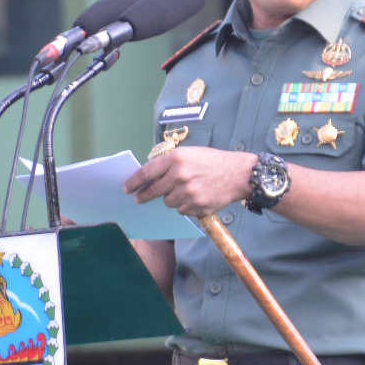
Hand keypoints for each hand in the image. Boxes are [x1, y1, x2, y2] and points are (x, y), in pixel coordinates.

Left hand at [125, 147, 257, 217]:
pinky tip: (195, 198)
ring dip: (171, 199)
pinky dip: (184, 206)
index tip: (127, 188)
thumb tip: (150, 176)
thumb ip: (170, 163)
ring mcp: (188, 192)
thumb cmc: (213, 161)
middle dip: (144, 196)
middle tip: (139, 199)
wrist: (238, 174)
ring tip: (184, 191)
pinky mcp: (196, 205)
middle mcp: (179, 175)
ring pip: (167, 202)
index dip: (134, 181)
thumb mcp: (190, 153)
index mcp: (176, 158)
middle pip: (153, 190)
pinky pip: (181, 210)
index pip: (147, 172)